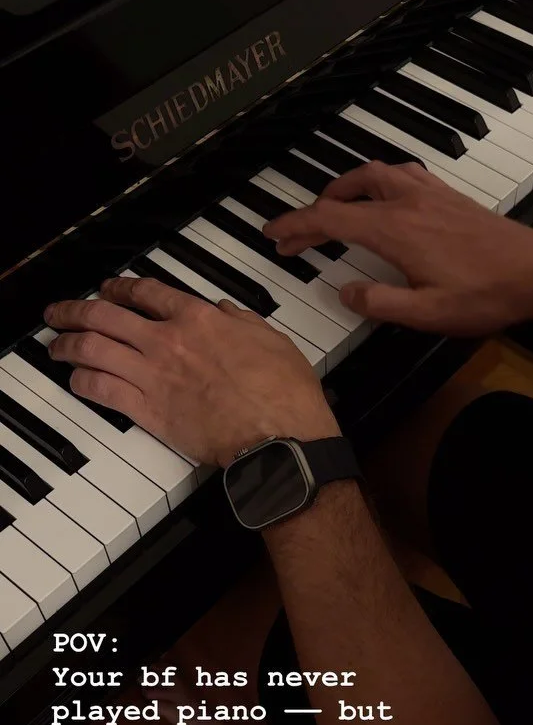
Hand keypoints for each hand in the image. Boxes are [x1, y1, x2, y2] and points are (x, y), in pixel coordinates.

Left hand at [44, 277, 337, 466]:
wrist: (280, 436)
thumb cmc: (285, 393)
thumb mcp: (272, 340)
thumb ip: (243, 321)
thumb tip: (226, 311)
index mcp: (200, 319)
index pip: (146, 293)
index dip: (120, 288)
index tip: (109, 290)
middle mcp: (169, 341)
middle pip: (106, 316)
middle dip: (75, 311)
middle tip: (61, 313)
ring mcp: (155, 376)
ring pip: (94, 349)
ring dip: (67, 344)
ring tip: (56, 346)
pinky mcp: (150, 411)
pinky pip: (102, 390)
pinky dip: (82, 381)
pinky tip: (75, 380)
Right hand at [264, 161, 532, 335]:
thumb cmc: (487, 295)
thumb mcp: (426, 314)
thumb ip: (378, 304)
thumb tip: (345, 292)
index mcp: (395, 230)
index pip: (330, 221)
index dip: (295, 227)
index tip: (273, 234)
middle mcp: (409, 203)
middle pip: (346, 193)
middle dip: (314, 210)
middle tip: (297, 233)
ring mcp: (430, 195)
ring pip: (373, 173)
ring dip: (344, 187)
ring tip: (330, 207)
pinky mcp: (448, 196)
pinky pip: (401, 174)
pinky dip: (376, 180)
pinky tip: (380, 195)